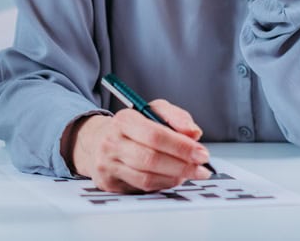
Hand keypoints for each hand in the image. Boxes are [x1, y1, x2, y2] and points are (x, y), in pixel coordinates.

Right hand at [70, 100, 211, 193]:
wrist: (98, 141)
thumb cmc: (132, 127)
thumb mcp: (153, 111)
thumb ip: (176, 117)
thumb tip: (194, 133)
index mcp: (124, 120)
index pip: (155, 135)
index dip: (181, 147)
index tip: (202, 153)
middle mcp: (112, 142)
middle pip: (151, 159)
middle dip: (182, 166)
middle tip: (201, 169)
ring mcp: (108, 164)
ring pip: (147, 177)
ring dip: (175, 177)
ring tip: (189, 174)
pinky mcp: (109, 182)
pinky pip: (142, 188)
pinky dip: (163, 184)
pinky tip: (173, 178)